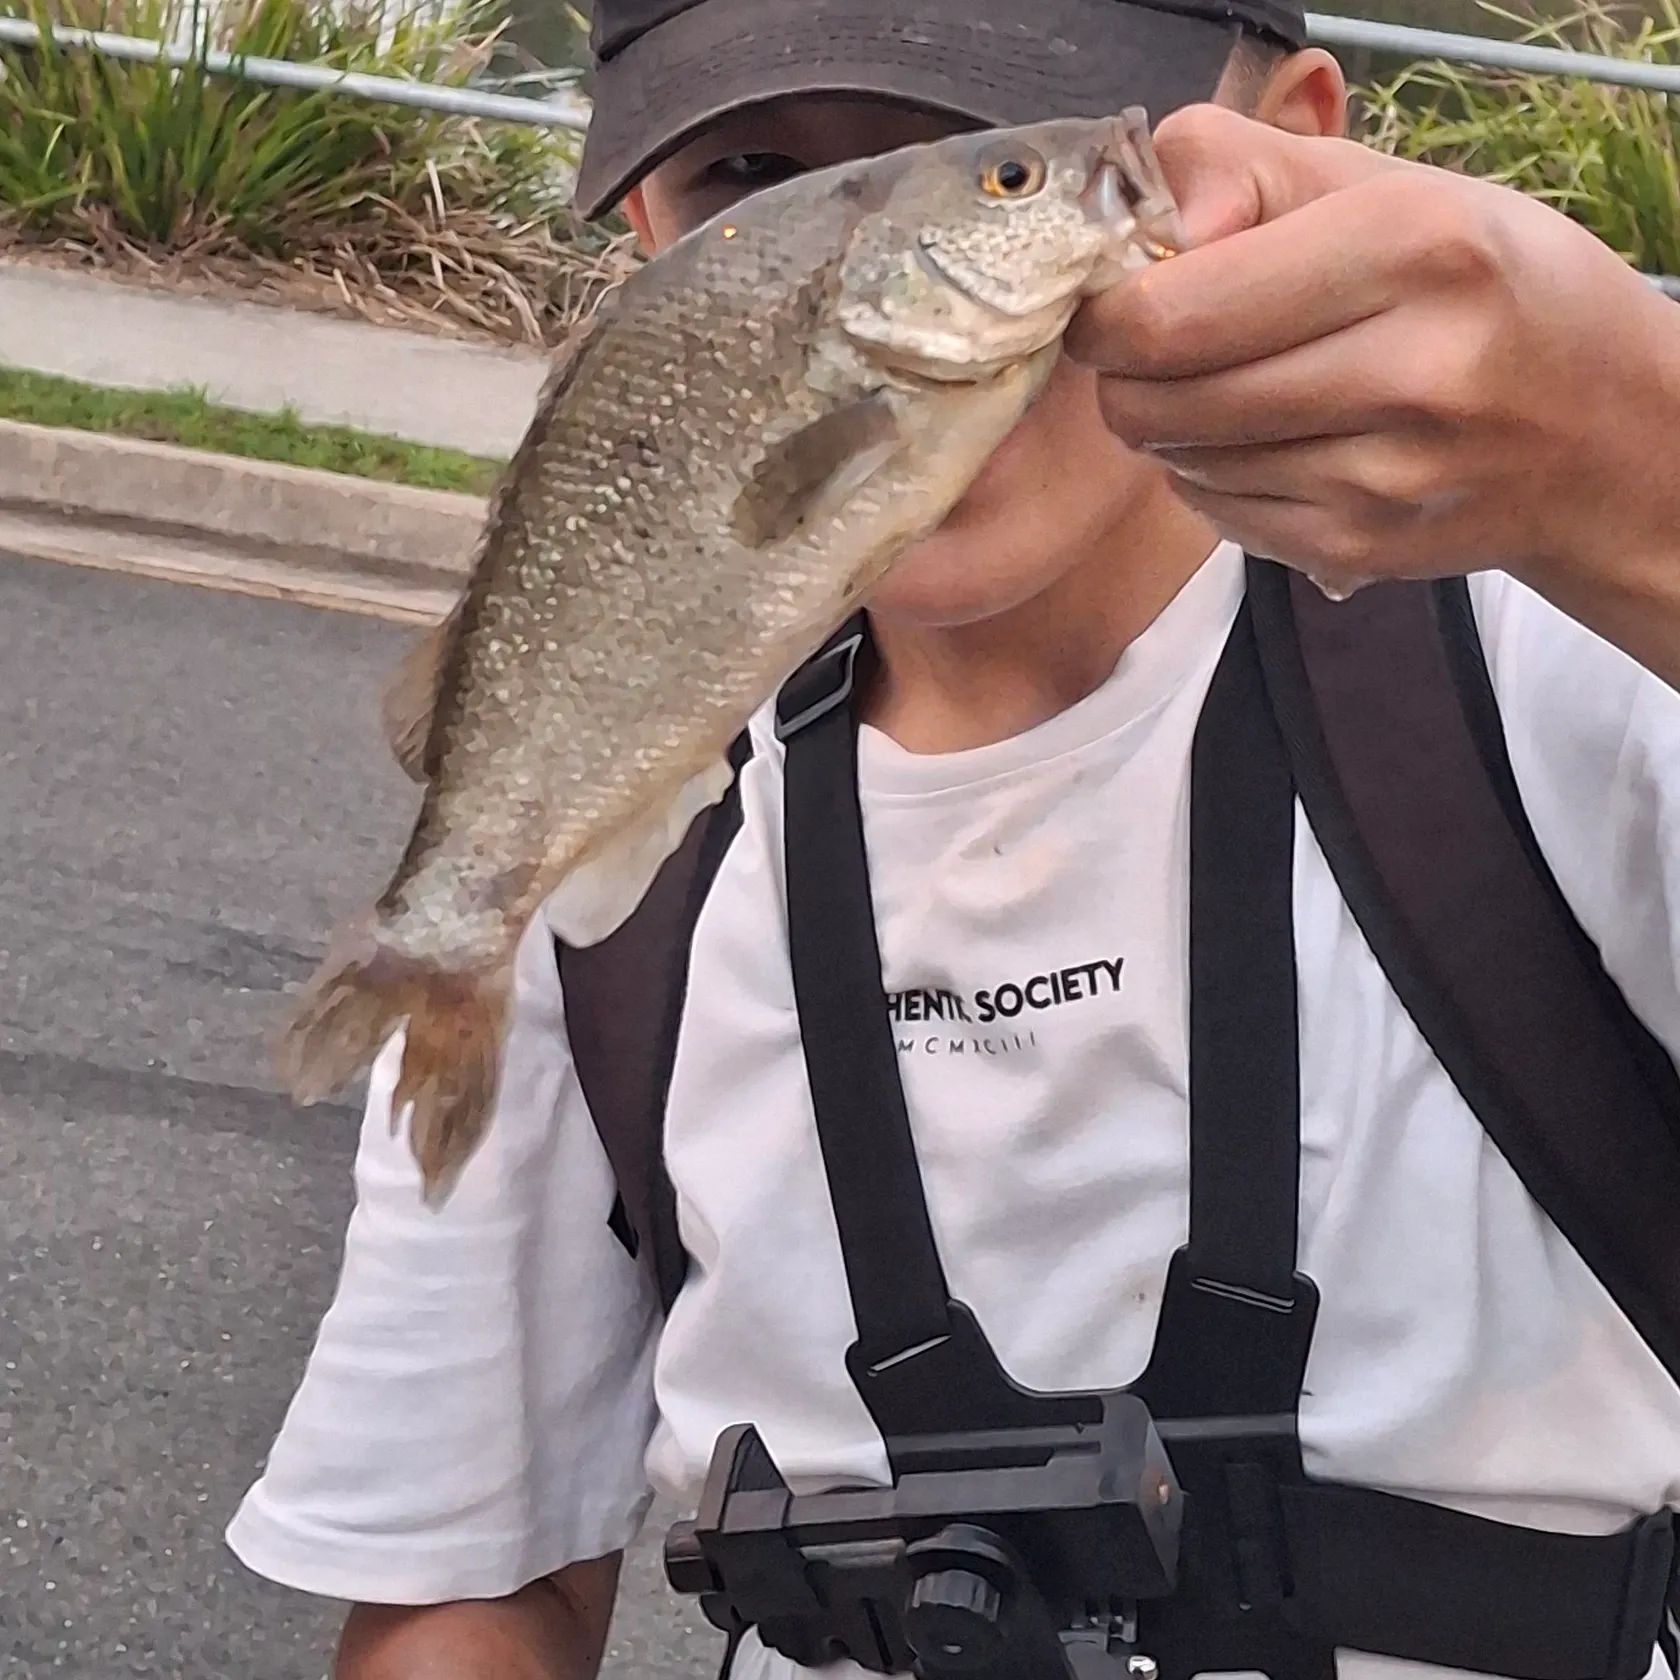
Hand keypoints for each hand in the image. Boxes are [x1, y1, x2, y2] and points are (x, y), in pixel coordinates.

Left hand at [1065, 104, 1679, 602]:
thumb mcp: (1382, 183)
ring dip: (1172, 429)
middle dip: (1126, 378)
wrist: (1598, 428)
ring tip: (1230, 390)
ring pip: (1183, 464)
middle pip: (1161, 401)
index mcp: (1412, 249)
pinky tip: (1267, 443)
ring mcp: (1384, 479)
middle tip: (1150, 354)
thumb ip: (1243, 173)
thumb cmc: (1478, 284)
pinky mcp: (1359, 551)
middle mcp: (1408, 372)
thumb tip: (1152, 234)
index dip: (1107, 319)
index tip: (1108, 308)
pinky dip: (1213, 479)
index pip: (1174, 315)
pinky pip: (1219, 516)